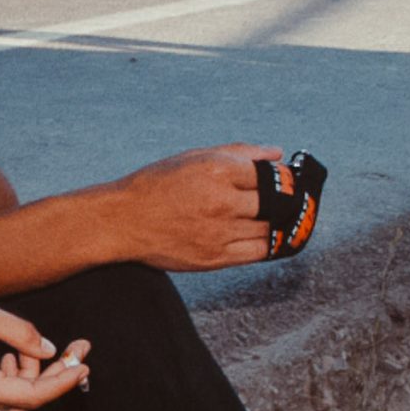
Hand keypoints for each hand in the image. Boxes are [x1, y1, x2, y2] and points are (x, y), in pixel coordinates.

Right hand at [0, 286, 87, 410]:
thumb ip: (23, 334)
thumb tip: (51, 351)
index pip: (33, 394)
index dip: (63, 380)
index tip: (85, 362)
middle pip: (28, 398)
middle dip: (56, 374)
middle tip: (79, 348)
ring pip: (16, 395)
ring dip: (33, 372)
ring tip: (29, 343)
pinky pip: (1, 390)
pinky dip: (15, 373)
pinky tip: (12, 352)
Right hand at [109, 145, 283, 271]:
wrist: (122, 221)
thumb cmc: (157, 185)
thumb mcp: (195, 157)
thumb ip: (239, 152)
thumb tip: (276, 153)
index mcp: (217, 170)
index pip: (268, 173)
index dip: (280, 176)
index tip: (282, 178)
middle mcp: (222, 200)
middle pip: (274, 201)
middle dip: (284, 200)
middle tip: (286, 199)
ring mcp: (220, 232)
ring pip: (270, 228)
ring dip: (275, 222)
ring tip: (271, 216)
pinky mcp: (216, 258)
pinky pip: (259, 252)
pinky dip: (267, 243)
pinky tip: (263, 235)